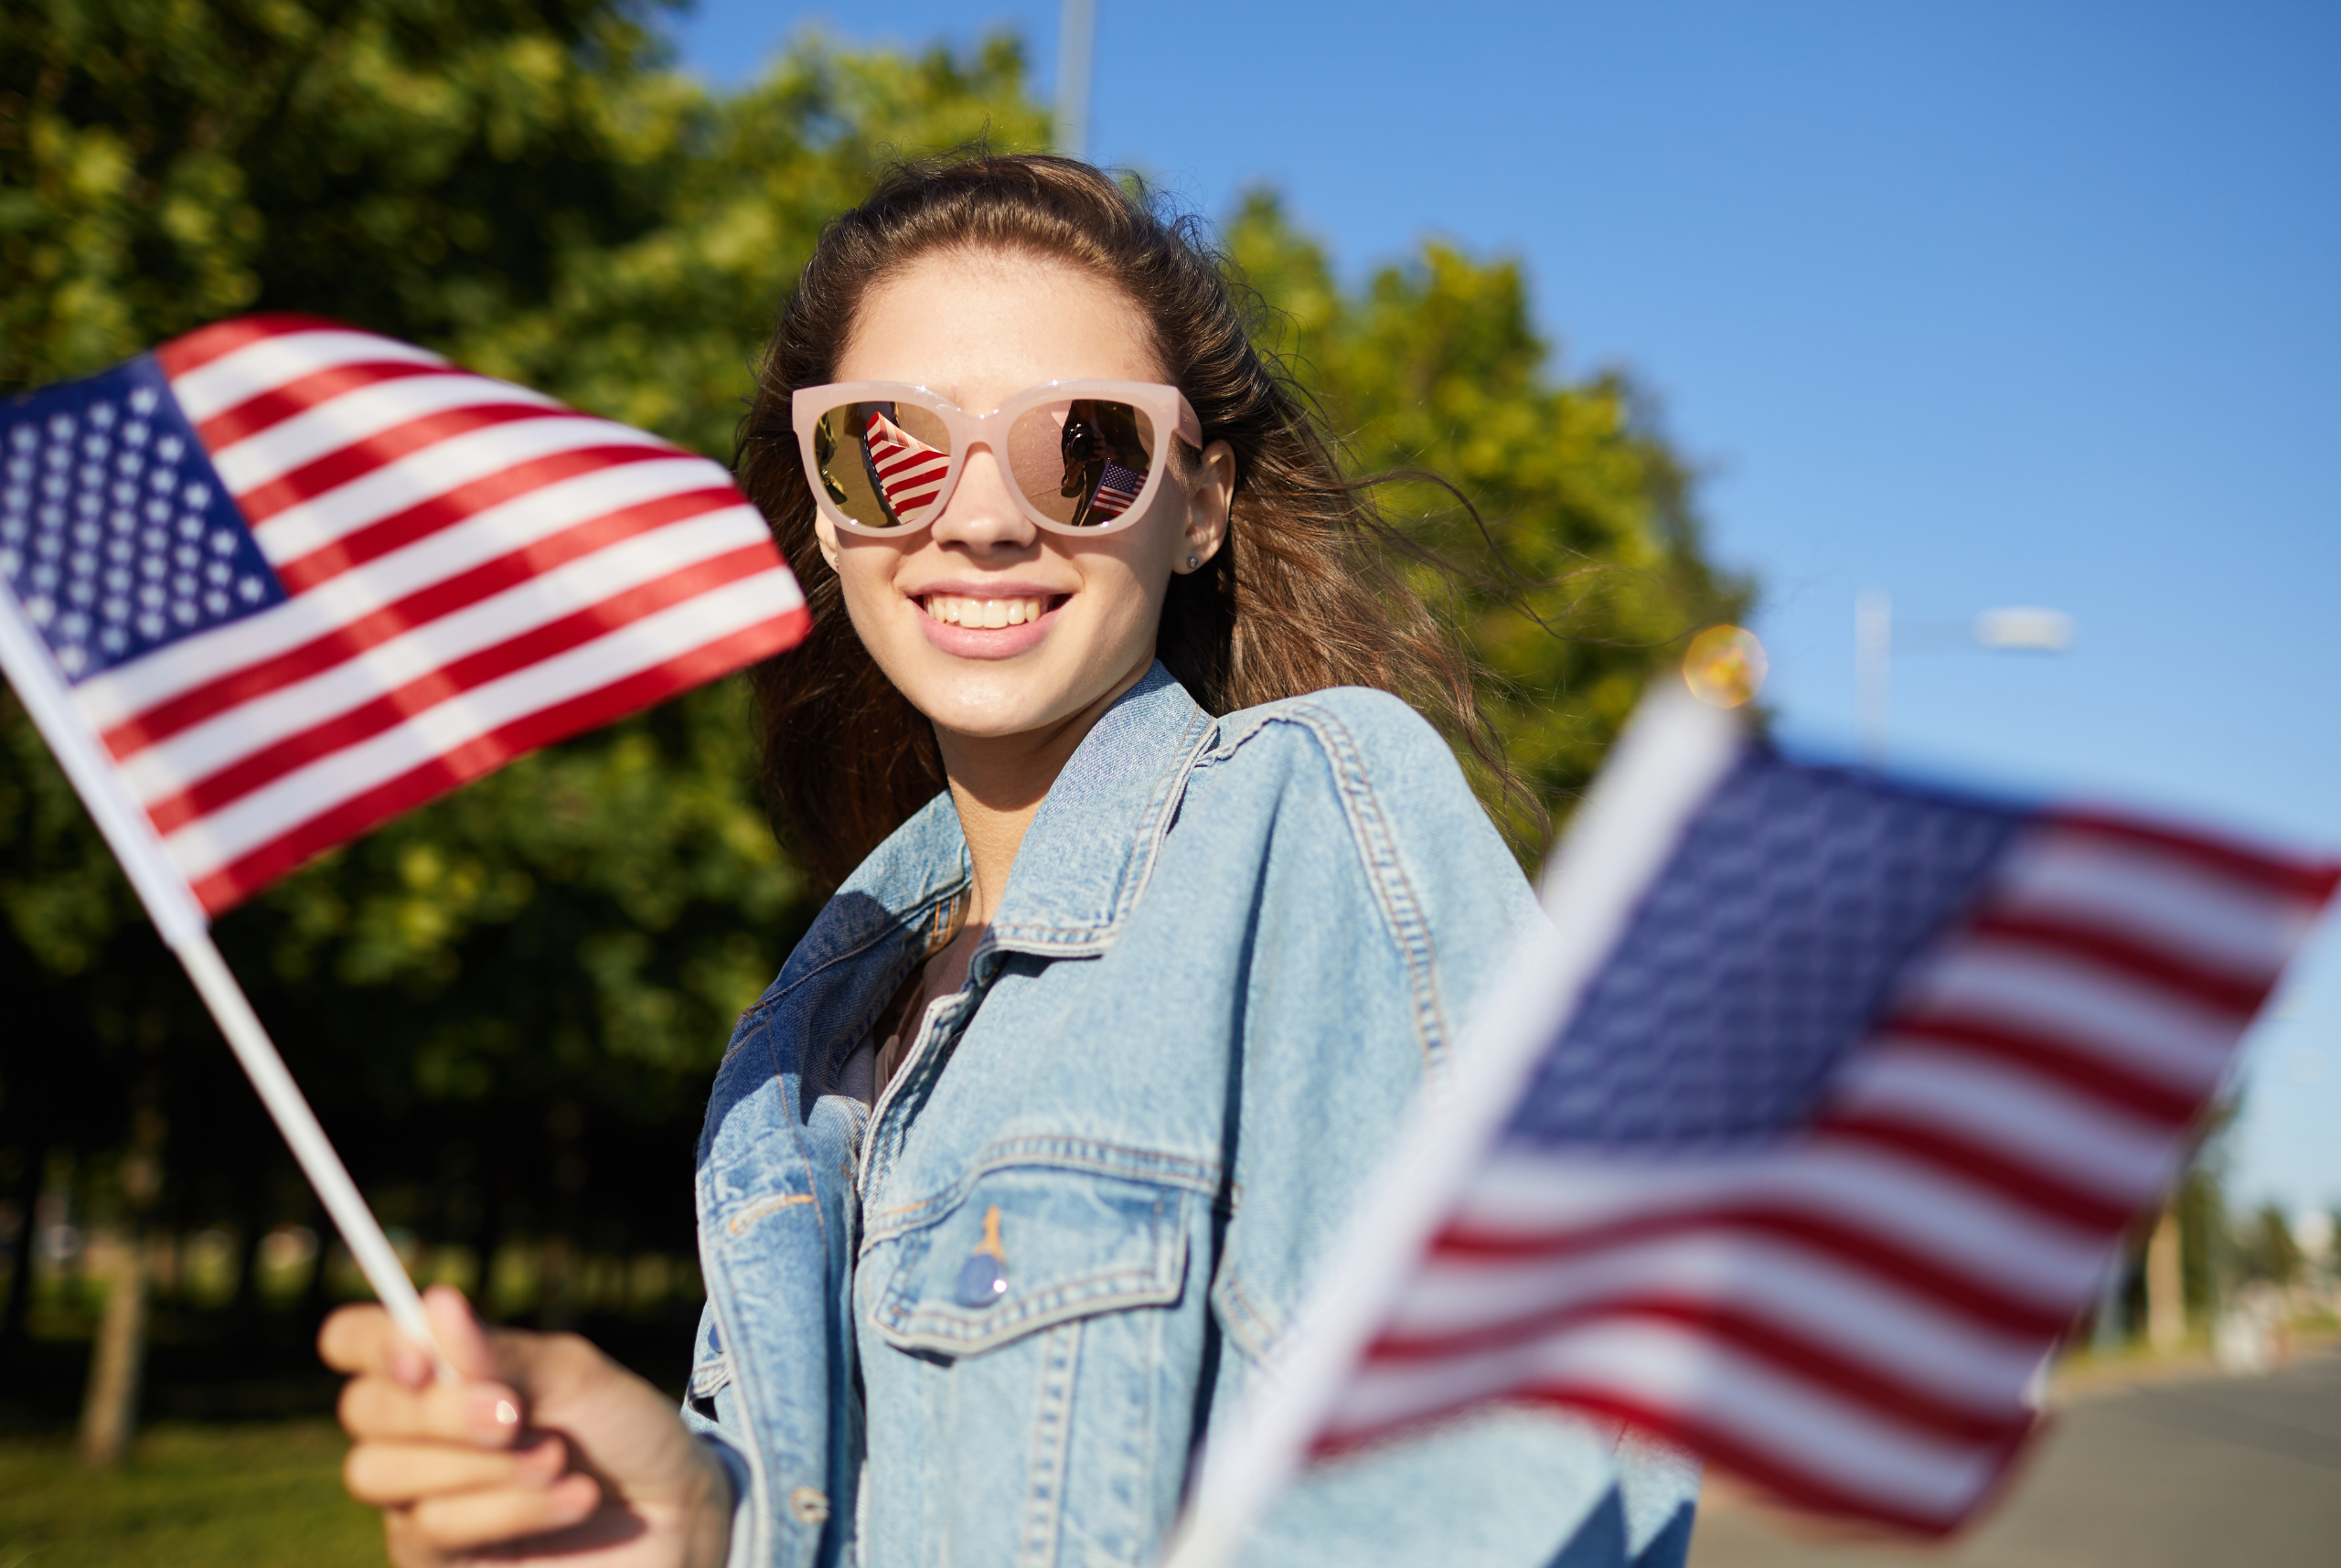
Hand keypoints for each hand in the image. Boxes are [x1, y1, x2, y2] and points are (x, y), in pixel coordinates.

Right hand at [321, 1286, 733, 1567]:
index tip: (421, 1360)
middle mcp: (417, 1432)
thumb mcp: (576, 1377)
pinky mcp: (437, 1560)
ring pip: (381, 1474)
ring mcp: (420, 1498)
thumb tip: (432, 1304)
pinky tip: (574, 1499)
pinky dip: (508, 1508)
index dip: (372, 1345)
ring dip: (479, 1465)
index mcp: (443, 1369)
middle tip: (515, 1415)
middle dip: (439, 1413)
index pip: (355, 1341)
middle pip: (363, 1411)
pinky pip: (428, 1530)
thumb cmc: (623, 1429)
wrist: (676, 1514)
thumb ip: (502, 1353)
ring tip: (557, 1458)